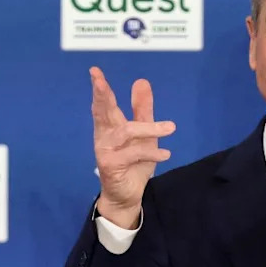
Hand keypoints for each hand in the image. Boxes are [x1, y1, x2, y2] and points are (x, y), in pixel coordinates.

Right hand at [90, 66, 174, 228]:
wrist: (127, 195)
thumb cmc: (133, 163)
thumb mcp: (144, 134)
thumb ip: (142, 110)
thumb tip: (141, 81)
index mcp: (109, 126)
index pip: (103, 104)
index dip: (99, 88)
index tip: (94, 71)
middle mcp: (104, 136)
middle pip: (102, 112)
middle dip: (101, 95)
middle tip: (99, 80)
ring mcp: (105, 151)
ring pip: (126, 132)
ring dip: (149, 128)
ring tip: (171, 128)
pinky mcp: (111, 166)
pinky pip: (133, 154)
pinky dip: (151, 152)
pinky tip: (165, 153)